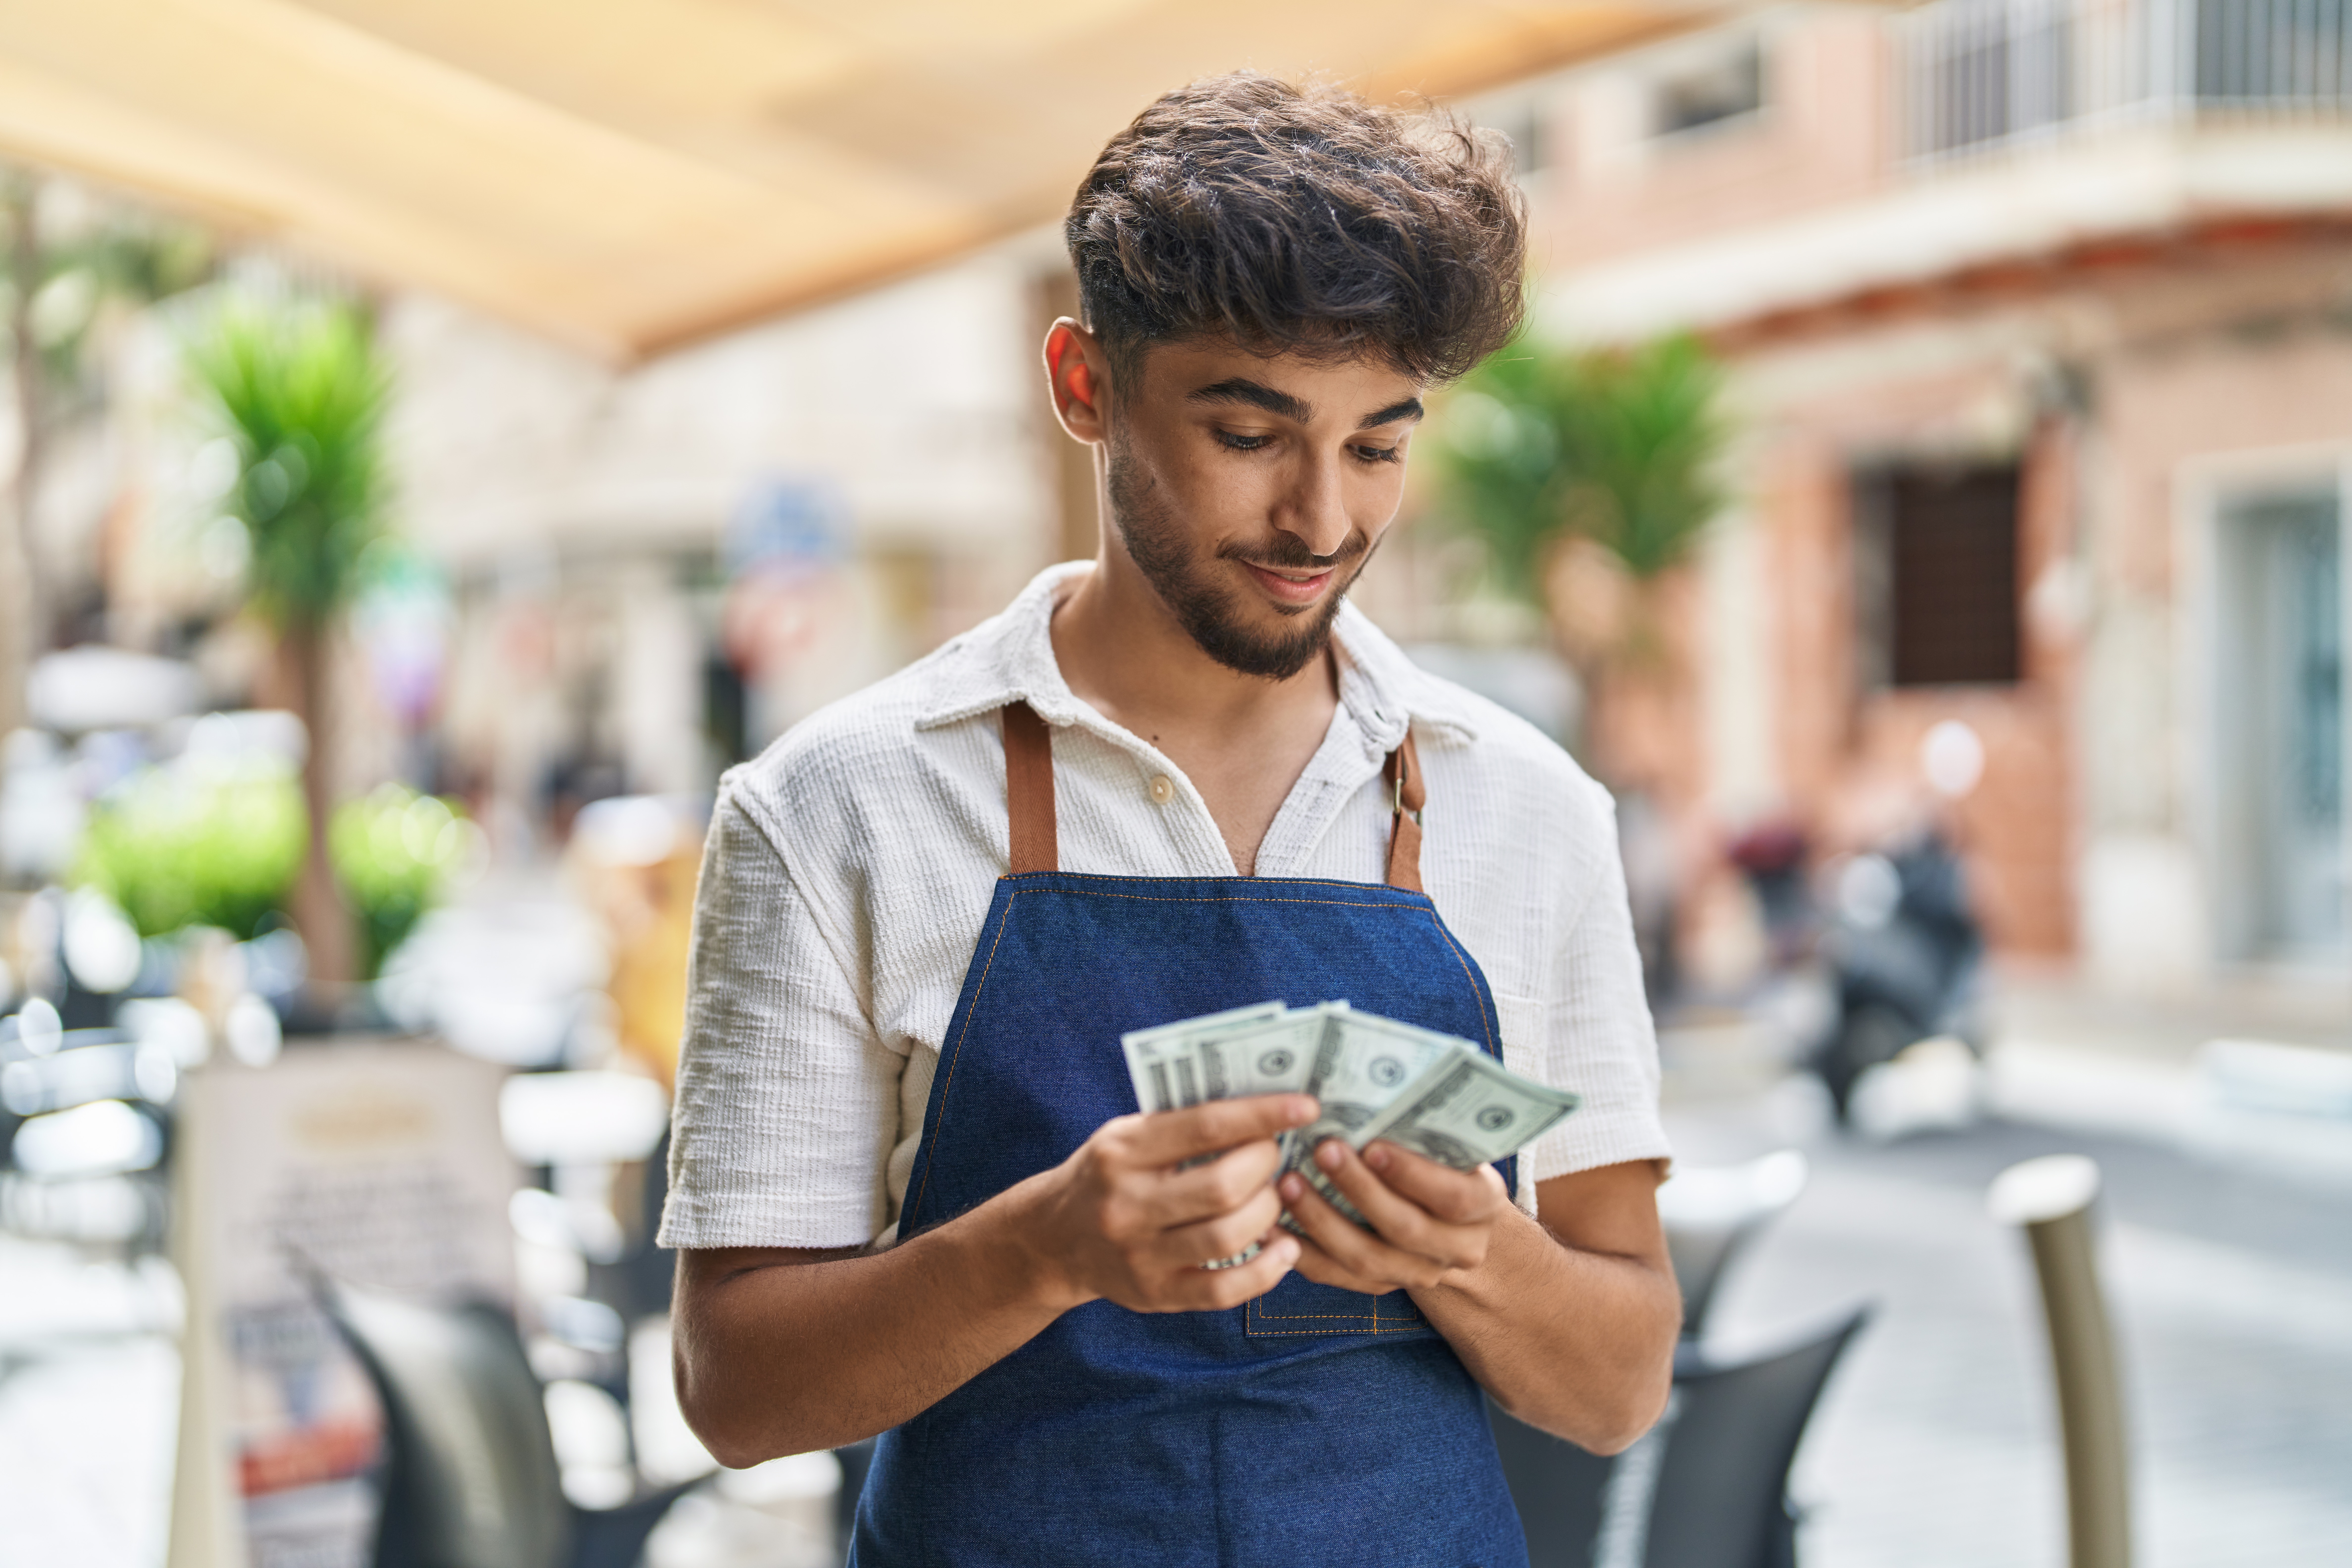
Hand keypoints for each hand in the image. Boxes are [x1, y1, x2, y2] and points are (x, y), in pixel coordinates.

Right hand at [1017, 1094, 1315, 1312]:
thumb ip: (1182, 1123)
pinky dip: (1265, 1271)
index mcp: (1122, 1153)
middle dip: (1264, 1166)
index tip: (1304, 1107)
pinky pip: (1224, 1290)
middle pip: (1221, 1186)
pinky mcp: (1155, 1295)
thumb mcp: (1127, 1135)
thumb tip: (1262, 1110)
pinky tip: (1284, 1249)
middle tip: (1274, 1156)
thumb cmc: (1108, 1175)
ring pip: (1228, 1237)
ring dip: (1268, 1213)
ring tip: (1273, 1197)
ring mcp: (1139, 1256)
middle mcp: (1126, 1205)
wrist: (1054, 1239)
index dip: (1261, 1115)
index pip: (1204, 1126)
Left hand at [1279, 1138, 1510, 1294]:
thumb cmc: (1442, 1160)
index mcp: (1483, 1206)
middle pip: (1405, 1228)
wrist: (1450, 1219)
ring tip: (1287, 1184)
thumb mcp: (1449, 1144)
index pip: (1454, 1197)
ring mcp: (1419, 1274)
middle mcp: (1458, 1248)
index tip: (1374, 1145)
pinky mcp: (1382, 1287)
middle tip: (1322, 1151)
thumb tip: (1371, 1091)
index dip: (1413, 1174)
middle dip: (1360, 1190)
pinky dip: (1302, 1251)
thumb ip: (1425, 1129)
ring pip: (1368, 1260)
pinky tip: (1271, 1225)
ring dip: (1323, 1221)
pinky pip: (1338, 1277)